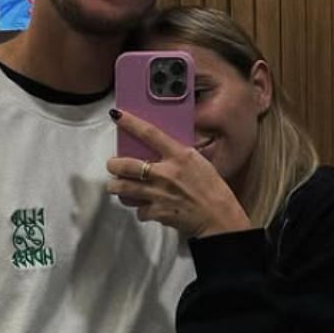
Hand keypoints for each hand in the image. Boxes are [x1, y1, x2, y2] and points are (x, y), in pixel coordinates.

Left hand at [105, 109, 252, 237]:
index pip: (150, 133)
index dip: (130, 123)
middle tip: (113, 165)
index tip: (117, 114)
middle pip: (126, 165)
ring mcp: (159, 193)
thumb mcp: (198, 162)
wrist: (220, 217)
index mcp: (179, 156)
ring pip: (123, 188)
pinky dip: (140, 209)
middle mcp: (166, 173)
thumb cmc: (212, 188)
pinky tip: (146, 207)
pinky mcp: (158, 212)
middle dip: (113, 165)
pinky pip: (139, 210)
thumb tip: (159, 148)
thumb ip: (177, 155)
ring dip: (116, 187)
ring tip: (117, 186)